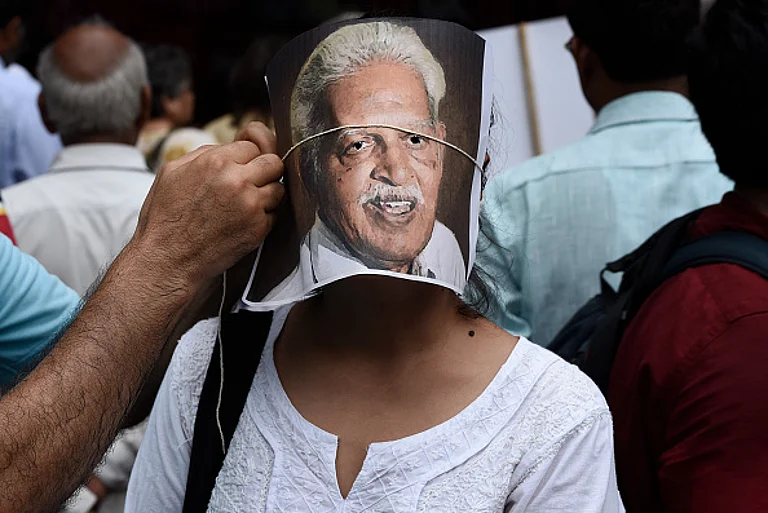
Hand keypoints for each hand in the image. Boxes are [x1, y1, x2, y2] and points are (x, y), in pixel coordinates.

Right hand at [129, 123, 283, 291]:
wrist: (168, 260)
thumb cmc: (166, 218)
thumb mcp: (172, 172)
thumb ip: (204, 154)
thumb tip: (229, 147)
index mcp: (215, 161)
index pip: (251, 146)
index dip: (246, 158)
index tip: (240, 169)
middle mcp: (237, 180)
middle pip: (274, 162)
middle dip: (264, 171)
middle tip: (252, 184)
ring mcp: (251, 205)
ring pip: (279, 189)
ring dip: (267, 196)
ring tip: (245, 206)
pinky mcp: (258, 228)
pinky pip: (275, 214)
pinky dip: (263, 218)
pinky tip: (242, 223)